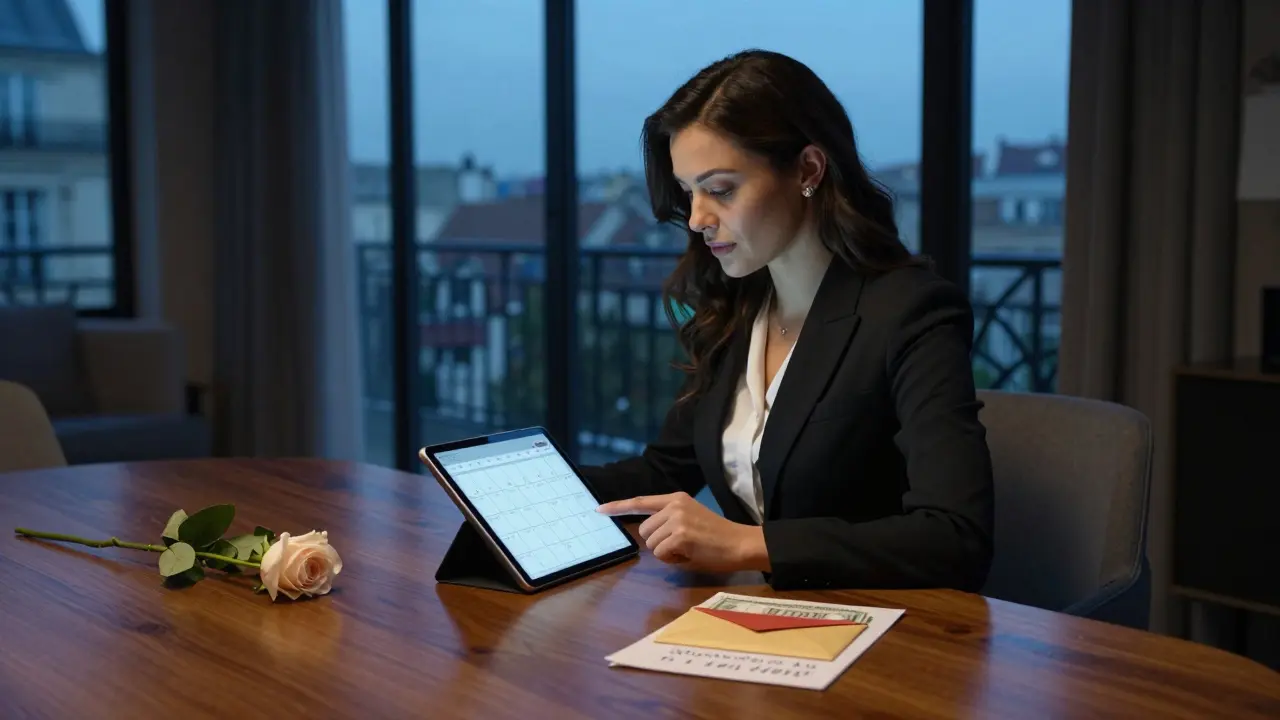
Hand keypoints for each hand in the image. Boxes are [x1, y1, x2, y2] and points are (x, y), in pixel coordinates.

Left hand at [596, 492, 769, 572]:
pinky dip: (673, 560)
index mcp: (677, 498)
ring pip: (651, 544)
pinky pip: (661, 554)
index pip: (641, 501)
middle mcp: (674, 505)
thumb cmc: (717, 538)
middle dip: (657, 543)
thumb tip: (647, 536)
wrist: (741, 543)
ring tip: (689, 549)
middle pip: (644, 530)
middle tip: (682, 546)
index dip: (618, 507)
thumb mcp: (690, 521)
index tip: (599, 510)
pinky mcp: (680, 535)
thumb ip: (668, 523)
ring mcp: (677, 519)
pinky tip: (691, 554)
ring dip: (666, 553)